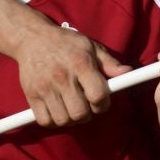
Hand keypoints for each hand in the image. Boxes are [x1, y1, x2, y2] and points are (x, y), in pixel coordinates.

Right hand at [16, 22, 131, 125]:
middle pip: (80, 113)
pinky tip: (58, 110)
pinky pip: (45, 121)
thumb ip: (109, 63)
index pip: (98, 95)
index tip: (101, 101)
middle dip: (88, 114)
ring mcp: (44, 87)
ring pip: (63, 120)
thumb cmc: (66, 43)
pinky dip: (53, 121)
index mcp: (80, 64)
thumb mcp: (90, 47)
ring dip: (71, 119)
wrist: (32, 38)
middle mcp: (62, 77)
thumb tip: (128, 72)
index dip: (103, 103)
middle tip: (86, 105)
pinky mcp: (31, 95)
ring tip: (72, 107)